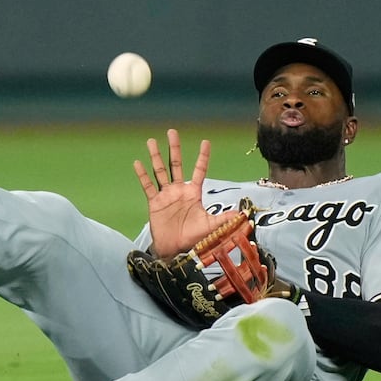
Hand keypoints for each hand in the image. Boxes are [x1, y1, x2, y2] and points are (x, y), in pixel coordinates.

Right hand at [134, 129, 237, 259]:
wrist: (175, 249)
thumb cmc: (193, 237)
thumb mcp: (211, 226)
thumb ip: (224, 218)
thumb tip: (242, 214)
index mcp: (193, 192)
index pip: (199, 170)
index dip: (202, 157)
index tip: (206, 142)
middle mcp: (179, 190)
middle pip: (176, 165)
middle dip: (174, 148)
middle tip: (172, 131)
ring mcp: (166, 195)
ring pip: (160, 171)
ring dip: (156, 156)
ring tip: (151, 141)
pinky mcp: (155, 202)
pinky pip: (148, 186)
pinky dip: (143, 175)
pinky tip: (138, 163)